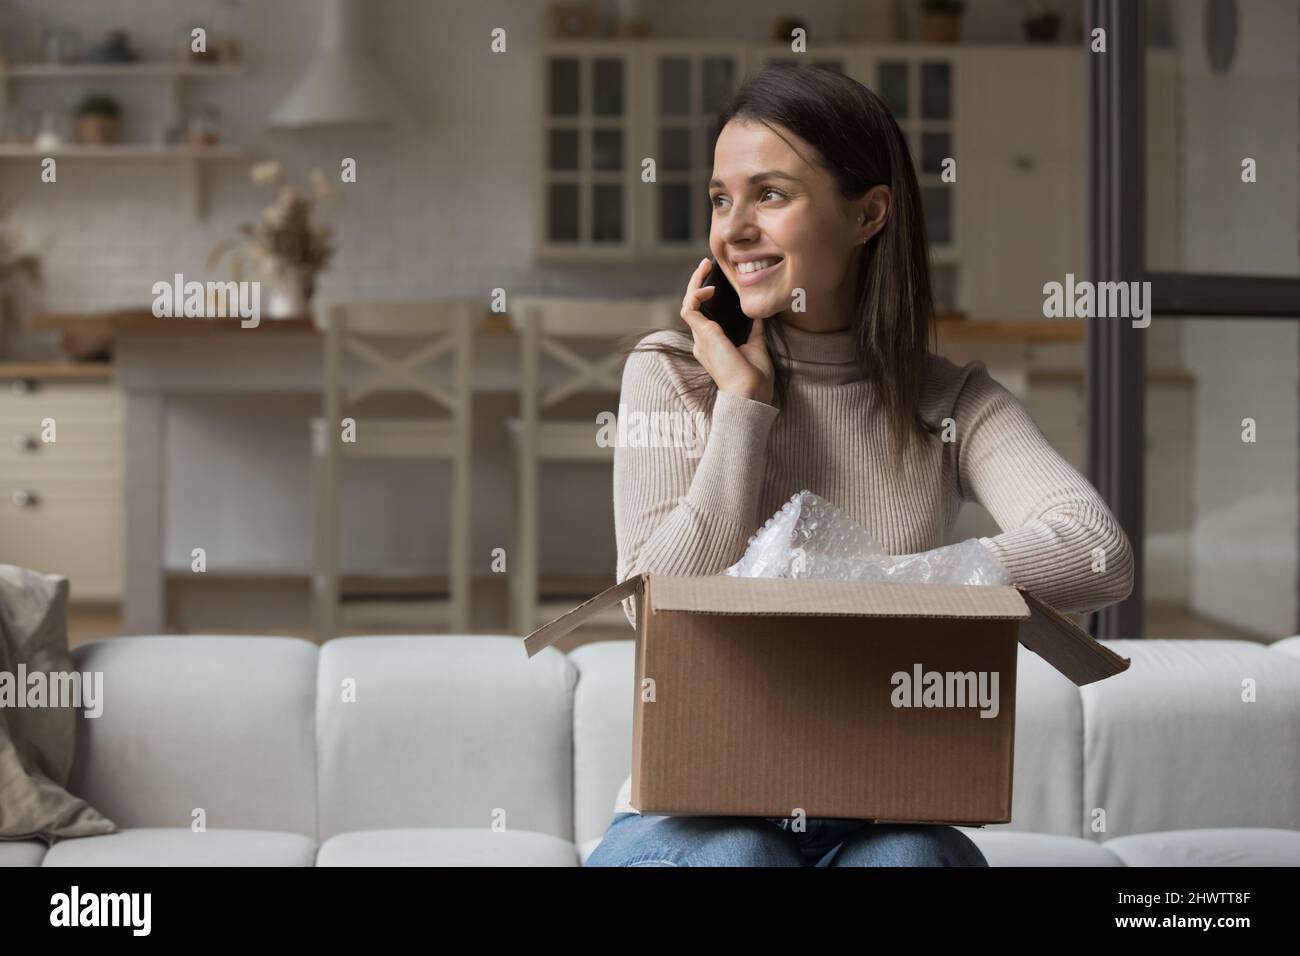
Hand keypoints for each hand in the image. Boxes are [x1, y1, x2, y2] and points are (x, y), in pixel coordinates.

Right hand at [679, 257, 774, 404]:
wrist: (750, 392)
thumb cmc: (754, 377)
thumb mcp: (756, 345)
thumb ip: (754, 329)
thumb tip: (759, 314)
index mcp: (713, 345)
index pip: (705, 316)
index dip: (706, 297)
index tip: (716, 281)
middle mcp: (703, 341)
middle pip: (694, 307)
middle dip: (698, 284)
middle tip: (706, 265)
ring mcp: (700, 339)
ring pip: (688, 304)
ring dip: (695, 284)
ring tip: (704, 266)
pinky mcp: (702, 334)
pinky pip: (690, 308)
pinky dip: (696, 294)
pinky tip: (709, 287)